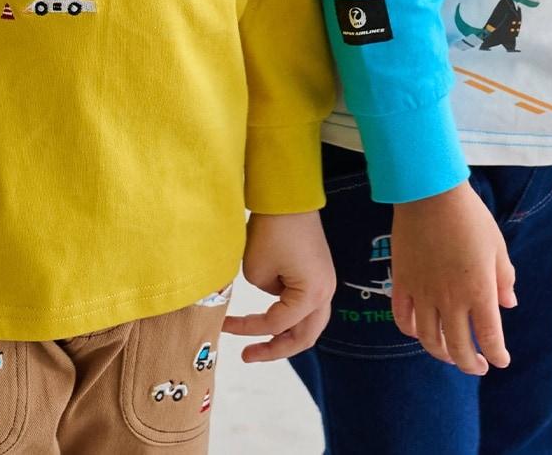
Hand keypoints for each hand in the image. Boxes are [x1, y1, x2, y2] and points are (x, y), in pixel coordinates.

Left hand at [221, 211, 334, 362]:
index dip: (248, 328)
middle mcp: (325, 293)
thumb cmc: (272, 230)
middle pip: (304, 337)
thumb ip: (262, 293)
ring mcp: (326, 283)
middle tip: (248, 355)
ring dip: (285, 335)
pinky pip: (307, 306)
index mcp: (311, 295)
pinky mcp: (319, 273)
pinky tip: (271, 317)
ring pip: (308, 324)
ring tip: (259, 343)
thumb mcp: (256, 269)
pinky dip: (290, 317)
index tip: (225, 324)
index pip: (276, 324)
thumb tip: (271, 293)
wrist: (289, 196)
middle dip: (275, 350)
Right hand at [391, 182, 514, 375]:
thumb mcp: (497, 246)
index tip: (500, 360)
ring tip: (449, 354)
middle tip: (476, 365)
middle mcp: (450, 299)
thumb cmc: (469, 216)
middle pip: (458, 348)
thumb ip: (504, 278)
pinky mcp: (402, 281)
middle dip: (469, 364)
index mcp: (479, 291)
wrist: (429, 192)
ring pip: (429, 339)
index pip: (490, 339)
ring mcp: (423, 292)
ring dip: (441, 353)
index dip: (497, 356)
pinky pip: (403, 317)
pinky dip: (411, 331)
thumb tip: (508, 303)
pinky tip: (419, 331)